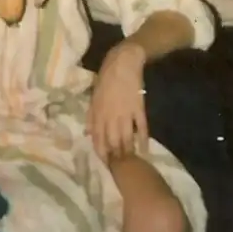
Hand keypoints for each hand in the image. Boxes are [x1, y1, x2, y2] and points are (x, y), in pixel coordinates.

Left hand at [87, 40, 147, 163]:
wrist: (123, 63)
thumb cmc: (106, 78)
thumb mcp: (93, 96)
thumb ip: (91, 116)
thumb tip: (87, 133)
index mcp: (97, 113)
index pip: (98, 139)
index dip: (101, 153)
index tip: (105, 164)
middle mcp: (110, 116)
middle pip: (112, 141)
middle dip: (115, 156)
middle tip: (119, 169)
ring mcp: (125, 113)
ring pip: (126, 137)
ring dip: (128, 151)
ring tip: (131, 163)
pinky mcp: (139, 108)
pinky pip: (142, 127)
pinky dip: (143, 139)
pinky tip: (145, 149)